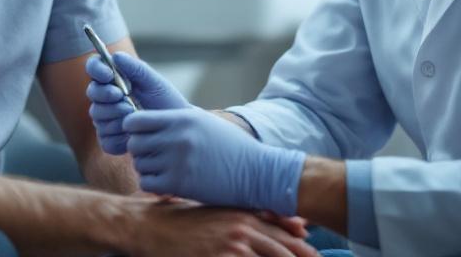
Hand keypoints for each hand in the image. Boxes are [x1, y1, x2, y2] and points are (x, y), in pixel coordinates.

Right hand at [85, 52, 188, 154]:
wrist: (177, 129)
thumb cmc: (166, 102)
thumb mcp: (154, 82)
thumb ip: (135, 68)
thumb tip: (115, 56)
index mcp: (113, 80)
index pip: (94, 67)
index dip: (97, 69)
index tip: (108, 75)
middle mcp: (105, 100)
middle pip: (93, 93)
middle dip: (107, 94)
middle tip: (125, 97)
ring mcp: (106, 121)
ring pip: (97, 116)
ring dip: (116, 115)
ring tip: (136, 115)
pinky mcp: (110, 141)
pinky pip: (105, 139)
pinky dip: (119, 136)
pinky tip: (133, 134)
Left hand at [122, 107, 305, 215]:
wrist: (255, 173)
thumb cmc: (228, 146)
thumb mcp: (202, 121)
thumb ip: (174, 118)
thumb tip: (143, 118)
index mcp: (181, 119)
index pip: (135, 120)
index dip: (133, 129)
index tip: (142, 135)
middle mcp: (176, 138)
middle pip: (134, 143)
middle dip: (139, 150)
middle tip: (152, 155)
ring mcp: (177, 161)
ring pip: (139, 164)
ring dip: (146, 168)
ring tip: (162, 168)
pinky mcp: (180, 184)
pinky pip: (147, 183)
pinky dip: (152, 184)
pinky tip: (165, 182)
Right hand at [125, 197, 318, 256]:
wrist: (147, 225)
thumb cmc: (176, 220)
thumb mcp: (209, 211)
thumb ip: (235, 215)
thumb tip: (253, 220)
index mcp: (238, 212)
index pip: (278, 225)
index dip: (298, 240)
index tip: (313, 248)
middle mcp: (239, 225)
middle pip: (282, 246)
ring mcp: (231, 243)